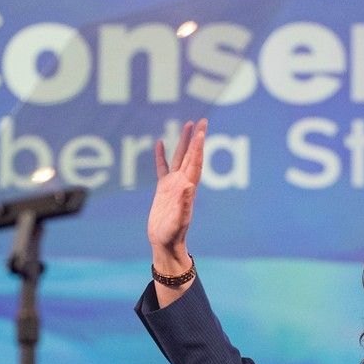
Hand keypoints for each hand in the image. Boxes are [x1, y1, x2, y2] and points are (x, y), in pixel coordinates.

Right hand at [147, 119, 206, 269]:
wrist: (165, 243)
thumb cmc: (173, 235)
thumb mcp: (179, 220)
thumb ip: (184, 204)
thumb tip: (188, 186)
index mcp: (188, 188)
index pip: (195, 163)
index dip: (198, 147)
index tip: (202, 131)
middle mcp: (183, 183)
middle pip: (191, 155)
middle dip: (196, 138)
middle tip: (202, 120)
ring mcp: (173, 185)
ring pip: (179, 158)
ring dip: (184, 142)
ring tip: (187, 125)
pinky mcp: (163, 189)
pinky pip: (162, 168)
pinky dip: (162, 155)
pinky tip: (161, 142)